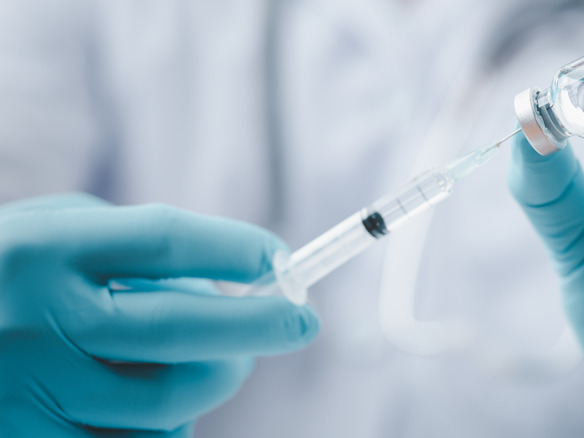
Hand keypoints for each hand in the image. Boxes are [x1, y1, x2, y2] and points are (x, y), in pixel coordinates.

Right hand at [0, 193, 319, 436]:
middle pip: (182, 328)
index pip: (165, 240)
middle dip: (260, 325)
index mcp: (42, 250)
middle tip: (299, 324)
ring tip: (223, 361)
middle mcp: (35, 320)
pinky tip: (168, 404)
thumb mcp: (42, 235)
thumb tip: (223, 281)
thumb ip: (121, 247)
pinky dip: (172, 426)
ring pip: (169, 400)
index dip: (234, 248)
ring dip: (217, 379)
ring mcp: (31, 392)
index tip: (281, 258)